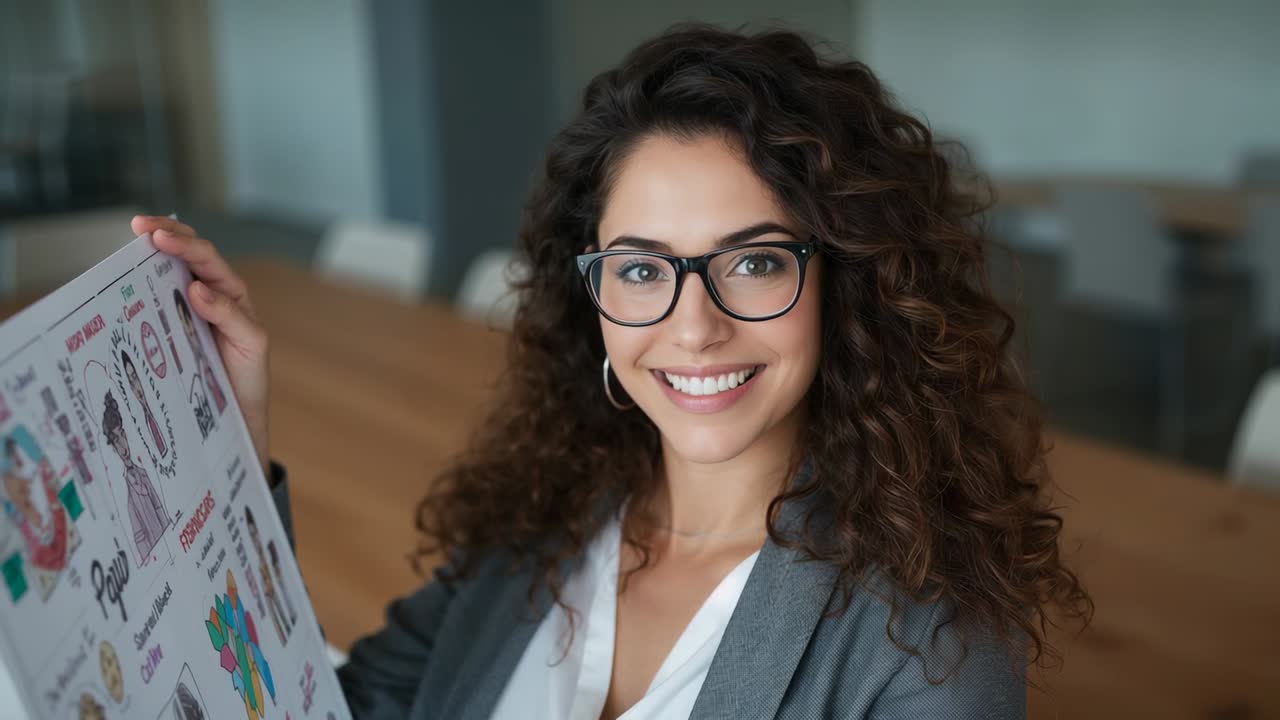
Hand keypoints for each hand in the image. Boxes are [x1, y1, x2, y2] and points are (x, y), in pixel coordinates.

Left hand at [131, 216, 270, 475]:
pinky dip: (217, 303)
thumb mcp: (177, 343)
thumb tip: (164, 282)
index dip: (166, 235)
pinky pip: (236, 317)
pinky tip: (198, 292)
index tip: (138, 224)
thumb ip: (170, 313)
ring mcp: (241, 317)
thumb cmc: (203, 381)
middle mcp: (223, 298)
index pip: (185, 255)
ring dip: (192, 254)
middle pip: (203, 255)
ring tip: (164, 242)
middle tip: (147, 227)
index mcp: (202, 294)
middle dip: (176, 236)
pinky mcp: (254, 339)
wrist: (235, 419)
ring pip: (219, 274)